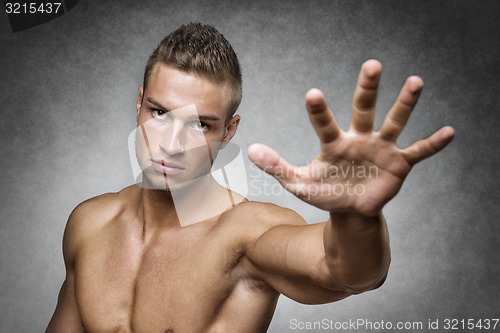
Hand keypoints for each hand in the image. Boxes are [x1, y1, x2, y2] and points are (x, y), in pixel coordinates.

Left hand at [248, 60, 454, 215]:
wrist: (350, 210)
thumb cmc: (325, 192)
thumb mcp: (299, 182)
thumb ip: (276, 166)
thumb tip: (251, 150)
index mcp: (334, 142)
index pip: (324, 122)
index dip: (318, 110)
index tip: (312, 93)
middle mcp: (359, 138)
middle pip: (364, 108)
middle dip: (368, 88)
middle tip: (372, 65)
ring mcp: (381, 149)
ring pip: (394, 121)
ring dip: (405, 104)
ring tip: (415, 82)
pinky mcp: (399, 164)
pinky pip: (418, 151)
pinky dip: (432, 144)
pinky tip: (449, 131)